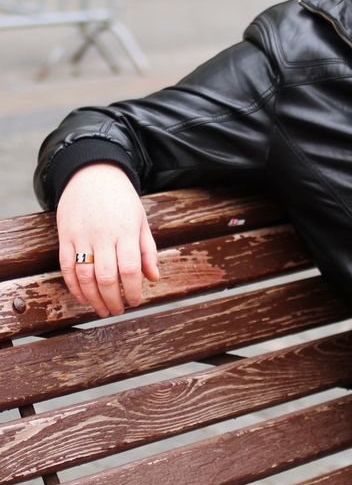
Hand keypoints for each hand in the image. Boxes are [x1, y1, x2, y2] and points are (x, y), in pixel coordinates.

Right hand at [55, 163, 159, 317]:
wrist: (93, 173)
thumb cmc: (122, 200)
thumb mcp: (141, 221)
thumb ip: (147, 250)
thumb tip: (153, 278)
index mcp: (126, 232)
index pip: (130, 269)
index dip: (132, 290)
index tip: (135, 302)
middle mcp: (103, 236)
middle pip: (106, 276)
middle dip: (112, 299)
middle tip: (117, 311)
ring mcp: (81, 236)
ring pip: (84, 275)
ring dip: (93, 297)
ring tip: (102, 309)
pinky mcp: (65, 236)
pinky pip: (66, 266)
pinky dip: (73, 285)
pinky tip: (82, 297)